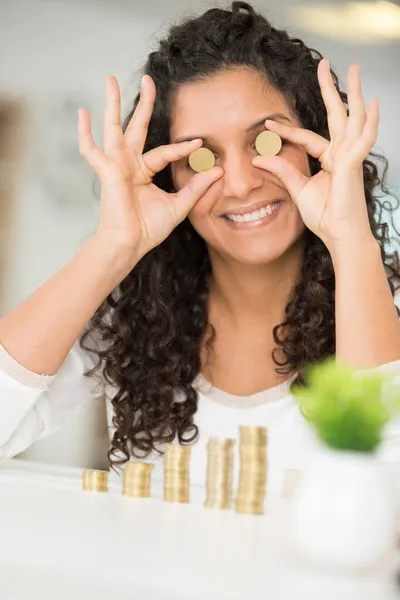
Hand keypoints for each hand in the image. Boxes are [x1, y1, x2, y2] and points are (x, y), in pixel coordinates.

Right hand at [78, 74, 222, 259]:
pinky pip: (91, 149)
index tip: (200, 142)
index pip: (165, 151)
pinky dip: (84, 133)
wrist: (130, 244)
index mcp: (144, 172)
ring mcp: (116, 165)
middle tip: (149, 80)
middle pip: (136, 127)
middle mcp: (129, 164)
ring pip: (113, 127)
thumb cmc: (148, 229)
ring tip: (110, 78)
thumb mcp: (180, 205)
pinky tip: (82, 113)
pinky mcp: (107, 171)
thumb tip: (217, 170)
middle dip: (142, 103)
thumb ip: (197, 187)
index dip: (182, 147)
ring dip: (112, 103)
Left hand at [251, 59, 378, 251]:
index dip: (286, 131)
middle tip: (324, 64)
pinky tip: (373, 104)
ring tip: (354, 69)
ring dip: (353, 92)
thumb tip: (258, 157)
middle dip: (331, 89)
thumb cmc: (325, 216)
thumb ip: (282, 171)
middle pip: (337, 115)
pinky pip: (363, 139)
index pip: (306, 137)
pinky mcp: (354, 164)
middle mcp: (342, 154)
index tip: (266, 125)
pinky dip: (370, 122)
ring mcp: (351, 157)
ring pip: (353, 118)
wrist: (339, 235)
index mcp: (330, 160)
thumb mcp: (298, 189)